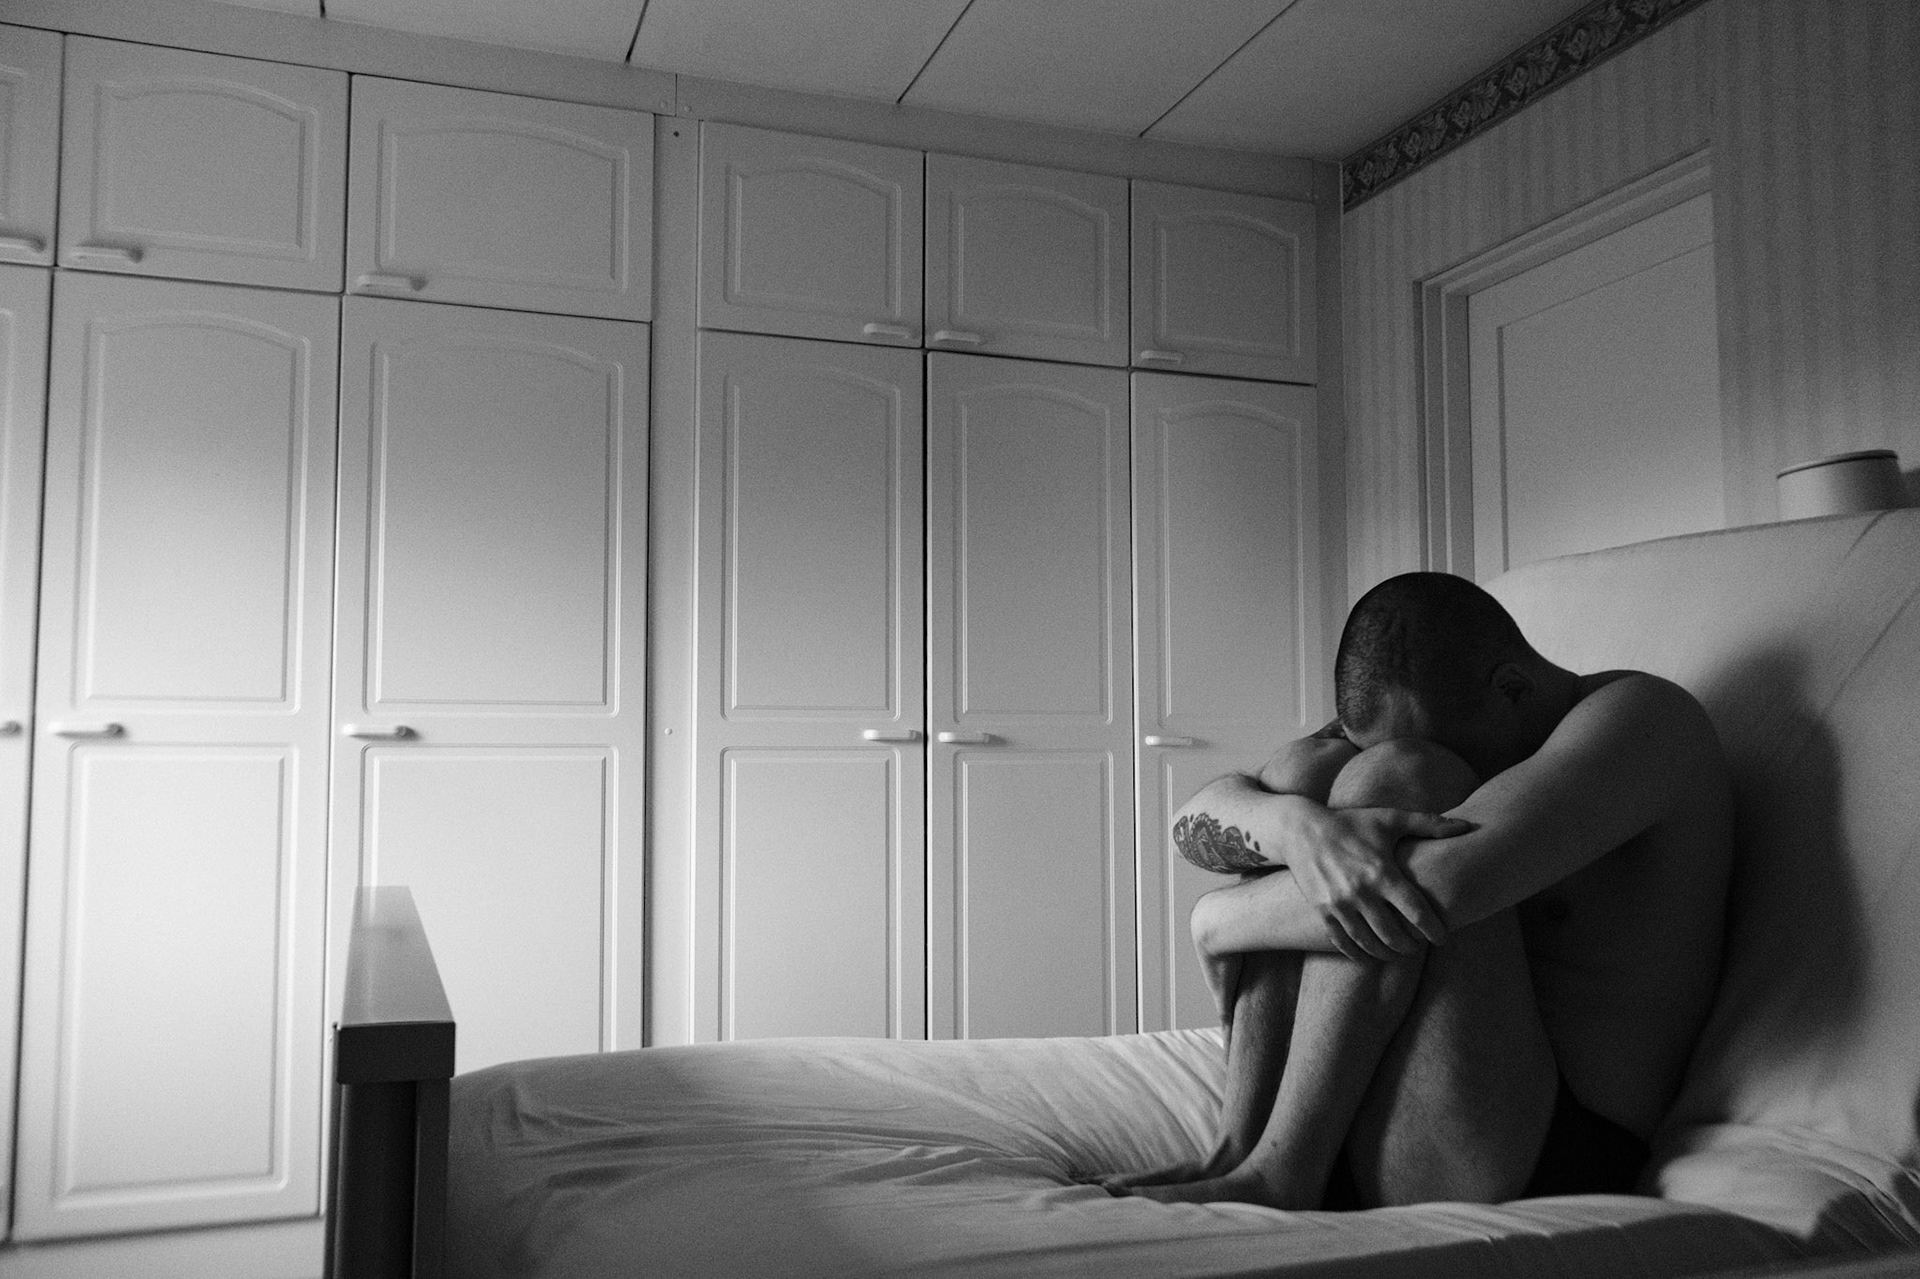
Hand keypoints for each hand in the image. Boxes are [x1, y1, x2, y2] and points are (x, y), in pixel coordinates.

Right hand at [1286, 804, 1471, 959]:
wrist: (1301, 829)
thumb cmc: (1351, 823)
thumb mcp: (1390, 819)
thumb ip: (1429, 824)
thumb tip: (1466, 826)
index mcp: (1382, 873)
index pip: (1416, 912)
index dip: (1434, 930)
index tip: (1443, 938)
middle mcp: (1361, 893)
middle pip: (1394, 935)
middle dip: (1411, 946)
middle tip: (1419, 946)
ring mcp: (1339, 905)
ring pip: (1369, 943)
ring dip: (1387, 954)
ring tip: (1398, 953)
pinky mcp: (1322, 911)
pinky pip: (1343, 942)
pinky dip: (1359, 953)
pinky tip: (1368, 955)